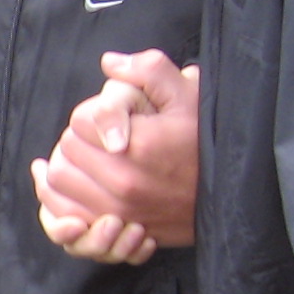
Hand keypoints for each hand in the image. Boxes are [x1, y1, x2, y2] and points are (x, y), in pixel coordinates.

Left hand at [33, 52, 200, 264]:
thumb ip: (147, 69)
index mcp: (138, 145)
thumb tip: (109, 62)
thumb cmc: (207, 139)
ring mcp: (120, 211)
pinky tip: (76, 184)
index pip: (79, 121)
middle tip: (98, 137)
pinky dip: (63, 198)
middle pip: (66, 150)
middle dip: (78, 138)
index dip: (92, 114)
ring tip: (87, 158)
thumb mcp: (188, 94)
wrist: (233, 191)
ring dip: (68, 165)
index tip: (112, 118)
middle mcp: (125, 182)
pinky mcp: (117, 231)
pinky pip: (68, 214)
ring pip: (59, 181)